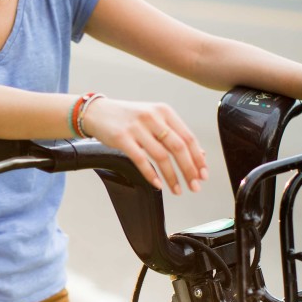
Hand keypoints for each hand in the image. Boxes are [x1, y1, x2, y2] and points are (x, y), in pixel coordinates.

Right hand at [81, 98, 207, 194]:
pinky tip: (158, 184)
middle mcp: (153, 117)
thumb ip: (175, 134)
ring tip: (177, 189)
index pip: (188, 137)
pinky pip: (141, 160)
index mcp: (164, 112)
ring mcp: (137, 127)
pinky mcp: (122, 138)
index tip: (203, 174)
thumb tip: (199, 154)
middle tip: (194, 186)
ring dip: (172, 176)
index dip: (198, 158)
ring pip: (161, 156)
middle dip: (189, 170)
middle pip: (178, 147)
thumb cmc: (127, 117)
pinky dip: (151, 174)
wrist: (97, 112)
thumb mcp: (154, 119)